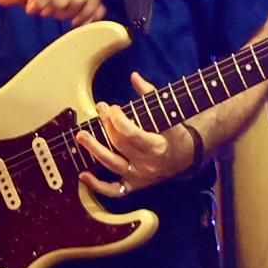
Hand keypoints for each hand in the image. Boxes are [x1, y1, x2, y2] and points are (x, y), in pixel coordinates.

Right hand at [0, 0, 106, 22]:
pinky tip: (30, 4)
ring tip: (41, 7)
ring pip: (64, 2)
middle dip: (70, 13)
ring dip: (52, 11)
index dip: (90, 11)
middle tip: (54, 13)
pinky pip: (44, 2)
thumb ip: (79, 0)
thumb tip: (101, 12)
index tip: (77, 22)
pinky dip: (37, 9)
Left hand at [76, 101, 190, 193]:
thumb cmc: (174, 133)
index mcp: (157, 146)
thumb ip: (150, 94)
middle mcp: (147, 164)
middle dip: (106, 125)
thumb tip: (134, 76)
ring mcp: (139, 176)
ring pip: (112, 165)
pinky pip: (114, 190)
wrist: (186, 158)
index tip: (112, 108)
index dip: (118, 120)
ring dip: (94, 149)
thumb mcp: (168, 113)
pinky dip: (97, 186)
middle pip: (119, 144)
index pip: (132, 134)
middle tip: (100, 110)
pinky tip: (83, 175)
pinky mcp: (133, 185)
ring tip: (82, 136)